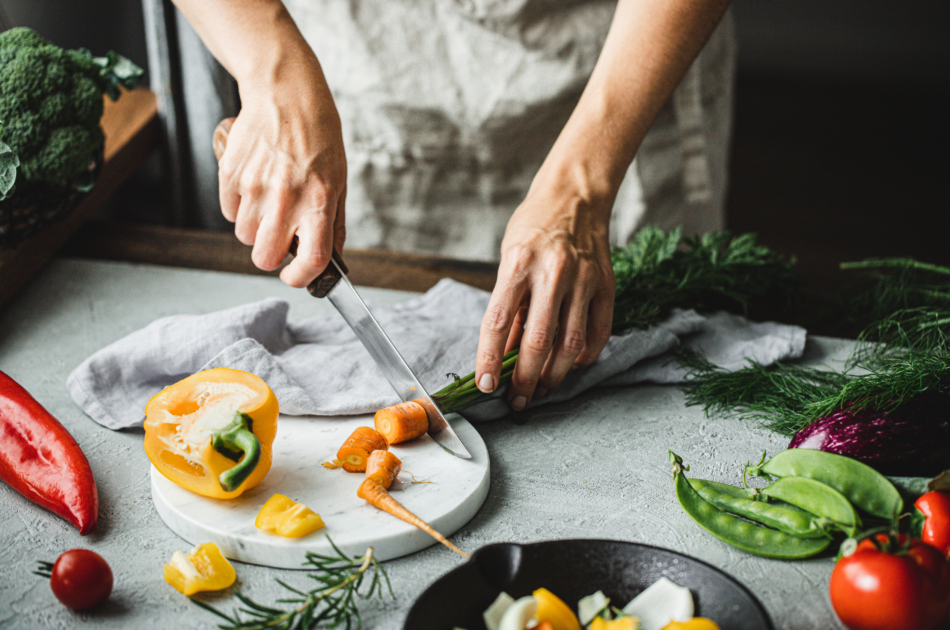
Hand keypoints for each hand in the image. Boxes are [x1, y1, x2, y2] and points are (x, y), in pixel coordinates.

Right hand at [217, 60, 346, 287]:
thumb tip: (331, 260)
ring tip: (270, 202)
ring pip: (244, 237)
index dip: (301, 277)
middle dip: (271, 256)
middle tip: (280, 239)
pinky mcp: (230, 176)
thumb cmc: (318, 136)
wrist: (285, 95)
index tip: (296, 276)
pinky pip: (228, 212)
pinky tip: (255, 184)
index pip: (310, 260)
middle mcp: (285, 200)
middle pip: (264, 258)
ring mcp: (254, 189)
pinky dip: (239, 207)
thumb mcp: (339, 180)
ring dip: (255, 229)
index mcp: (318, 203)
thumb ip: (334, 224)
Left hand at [474, 169, 615, 409]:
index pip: (498, 323)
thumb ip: (509, 305)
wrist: (575, 195)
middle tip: (517, 399)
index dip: (490, 360)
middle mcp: (552, 273)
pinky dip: (584, 357)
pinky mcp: (607, 285)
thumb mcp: (508, 260)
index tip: (487, 385)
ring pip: (570, 345)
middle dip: (524, 380)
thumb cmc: (532, 228)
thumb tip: (506, 353)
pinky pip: (598, 332)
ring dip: (554, 376)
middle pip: (537, 341)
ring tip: (541, 389)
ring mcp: (584, 280)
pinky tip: (571, 366)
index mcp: (518, 264)